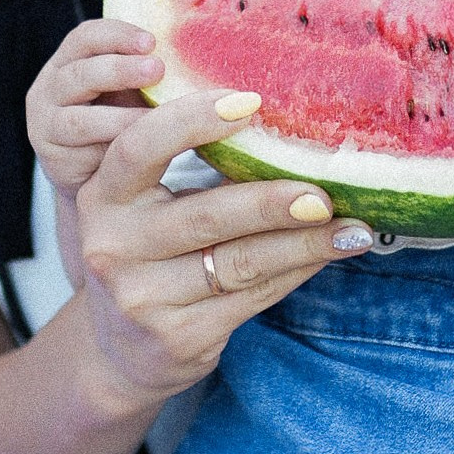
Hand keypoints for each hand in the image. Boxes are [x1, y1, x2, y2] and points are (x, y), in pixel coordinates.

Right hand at [29, 16, 162, 198]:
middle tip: (157, 70)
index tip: (152, 42)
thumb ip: (145, 71)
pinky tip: (136, 147)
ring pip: (77, 119)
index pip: (86, 37)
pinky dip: (110, 150)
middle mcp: (50, 87)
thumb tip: (191, 53)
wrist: (93, 175)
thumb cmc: (117, 120)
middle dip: (120, 70)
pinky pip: (81, 154)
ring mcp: (46, 123)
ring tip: (151, 118)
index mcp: (69, 60)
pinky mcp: (53, 158)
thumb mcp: (128, 89)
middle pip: (81, 73)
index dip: (118, 35)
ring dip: (119, 118)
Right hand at [69, 89, 372, 406]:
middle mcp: (112, 247)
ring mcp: (143, 298)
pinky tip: (326, 256)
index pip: (139, 149)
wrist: (119, 350)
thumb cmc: (147, 256)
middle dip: (271, 202)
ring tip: (351, 229)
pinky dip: (296, 272)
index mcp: (101, 196)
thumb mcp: (142, 210)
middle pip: (205, 215)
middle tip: (322, 192)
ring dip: (304, 243)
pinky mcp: (178, 337)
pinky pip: (252, 297)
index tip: (251, 103)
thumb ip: (186, 169)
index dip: (191, 122)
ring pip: (240, 262)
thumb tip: (282, 128)